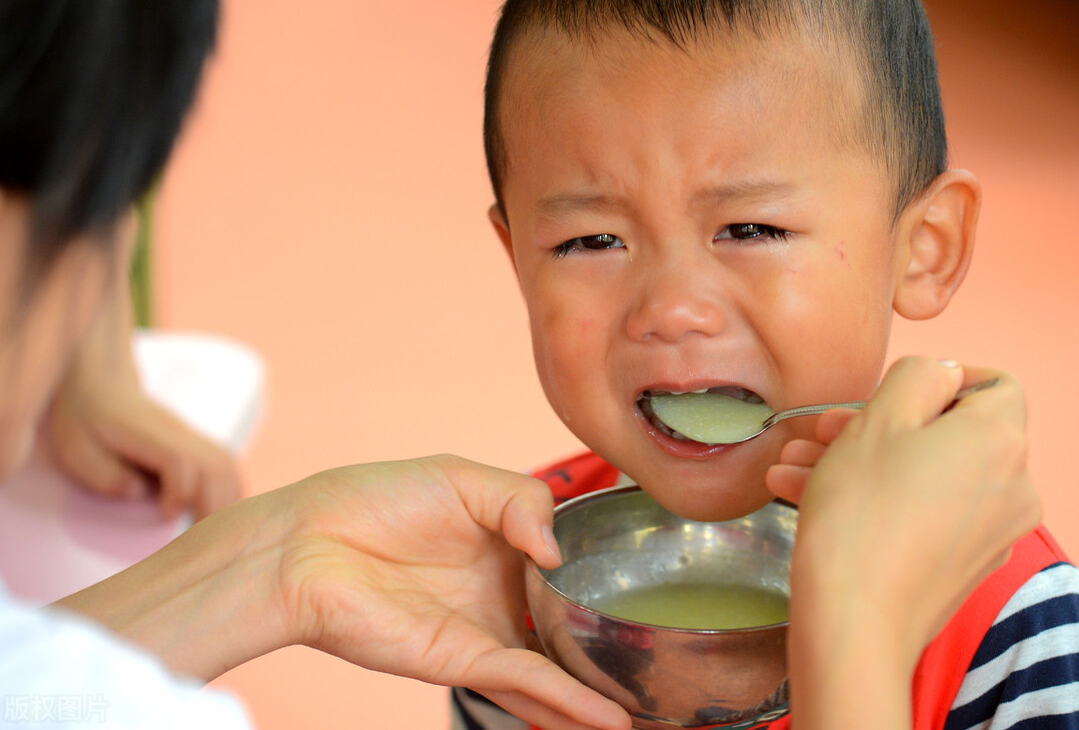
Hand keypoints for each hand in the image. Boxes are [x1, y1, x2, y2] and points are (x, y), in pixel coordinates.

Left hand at [38, 259, 239, 519]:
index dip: (179, 492)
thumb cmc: (85, 421)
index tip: (166, 515)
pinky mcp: (197, 445)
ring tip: (222, 533)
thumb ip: (105, 475)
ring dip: (230, 501)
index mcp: (147, 434)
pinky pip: (228, 466)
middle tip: (208, 543)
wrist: (102, 384)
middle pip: (216, 466)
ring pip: (228, 466)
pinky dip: (232, 491)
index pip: (181, 461)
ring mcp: (192, 437)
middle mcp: (178, 433)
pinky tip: (227, 513)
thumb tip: (140, 494)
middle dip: (218, 508)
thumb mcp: (76, 450)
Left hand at [275, 456, 630, 729]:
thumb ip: (524, 501)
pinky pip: (525, 682)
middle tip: (665, 665)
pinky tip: (608, 719)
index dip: (608, 574)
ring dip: (596, 698)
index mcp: (506, 544)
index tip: (654, 583)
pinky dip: (567, 702)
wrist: (309, 544)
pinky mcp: (463, 659)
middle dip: (610, 651)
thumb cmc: (375, 500)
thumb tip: (558, 552)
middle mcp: (502, 592)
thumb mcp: (463, 477)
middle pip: (568, 626)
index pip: (570, 564)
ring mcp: (485, 629)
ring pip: (554, 669)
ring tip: (651, 717)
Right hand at [767, 356, 1040, 727]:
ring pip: (927, 475)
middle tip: (821, 429)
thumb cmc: (864, 513)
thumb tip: (941, 375)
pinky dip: (880, 500)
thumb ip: (920, 376)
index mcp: (1000, 439)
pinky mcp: (963, 566)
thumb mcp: (881, 418)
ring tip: (796, 467)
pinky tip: (809, 498)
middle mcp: (1013, 485)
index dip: (945, 378)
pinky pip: (925, 513)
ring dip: (864, 463)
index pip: (995, 386)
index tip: (893, 389)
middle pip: (949, 434)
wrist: (856, 622)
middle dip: (879, 424)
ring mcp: (991, 531)